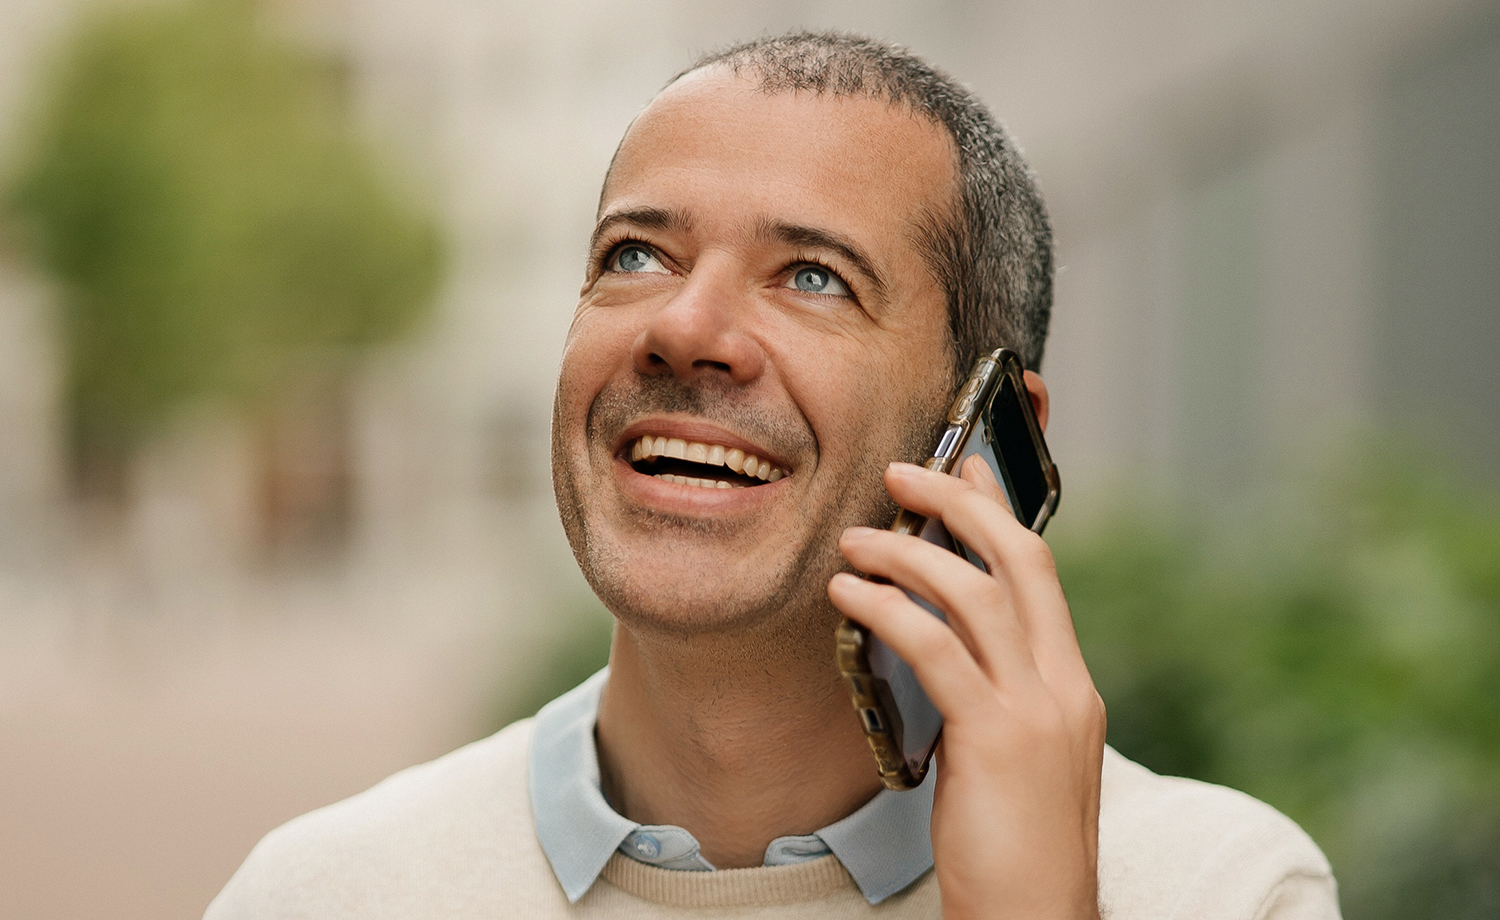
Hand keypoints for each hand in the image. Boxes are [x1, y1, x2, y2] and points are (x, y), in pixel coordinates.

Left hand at [828, 458, 1104, 919]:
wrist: (1036, 918)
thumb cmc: (1014, 847)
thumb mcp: (1014, 755)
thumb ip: (990, 694)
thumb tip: (934, 643)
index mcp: (1072, 685)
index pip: (1039, 573)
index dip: (1000, 511)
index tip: (964, 468)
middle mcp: (1065, 686)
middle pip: (1018, 561)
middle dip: (959, 503)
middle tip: (904, 473)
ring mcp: (1037, 711)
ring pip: (975, 595)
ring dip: (907, 554)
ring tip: (854, 540)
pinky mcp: (997, 739)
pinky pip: (936, 650)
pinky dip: (888, 609)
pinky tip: (850, 594)